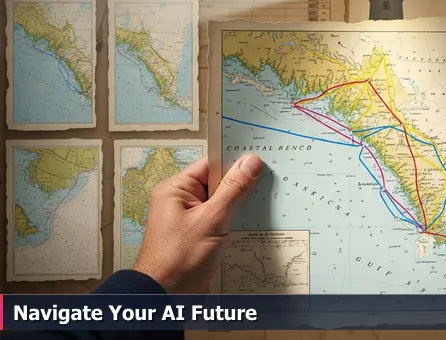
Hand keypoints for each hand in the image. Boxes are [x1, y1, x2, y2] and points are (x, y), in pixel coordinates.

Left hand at [132, 154, 262, 292]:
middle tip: (268, 180)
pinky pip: (221, 219)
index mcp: (176, 189)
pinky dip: (236, 219)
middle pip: (218, 183)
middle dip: (241, 184)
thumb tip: (250, 162)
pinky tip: (254, 220)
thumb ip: (233, 190)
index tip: (259, 160)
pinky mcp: (200, 235)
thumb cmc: (179, 258)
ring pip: (222, 202)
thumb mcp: (211, 219)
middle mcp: (181, 201)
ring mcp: (191, 219)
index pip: (210, 165)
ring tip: (266, 199)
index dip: (234, 162)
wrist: (165, 296)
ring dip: (240, 203)